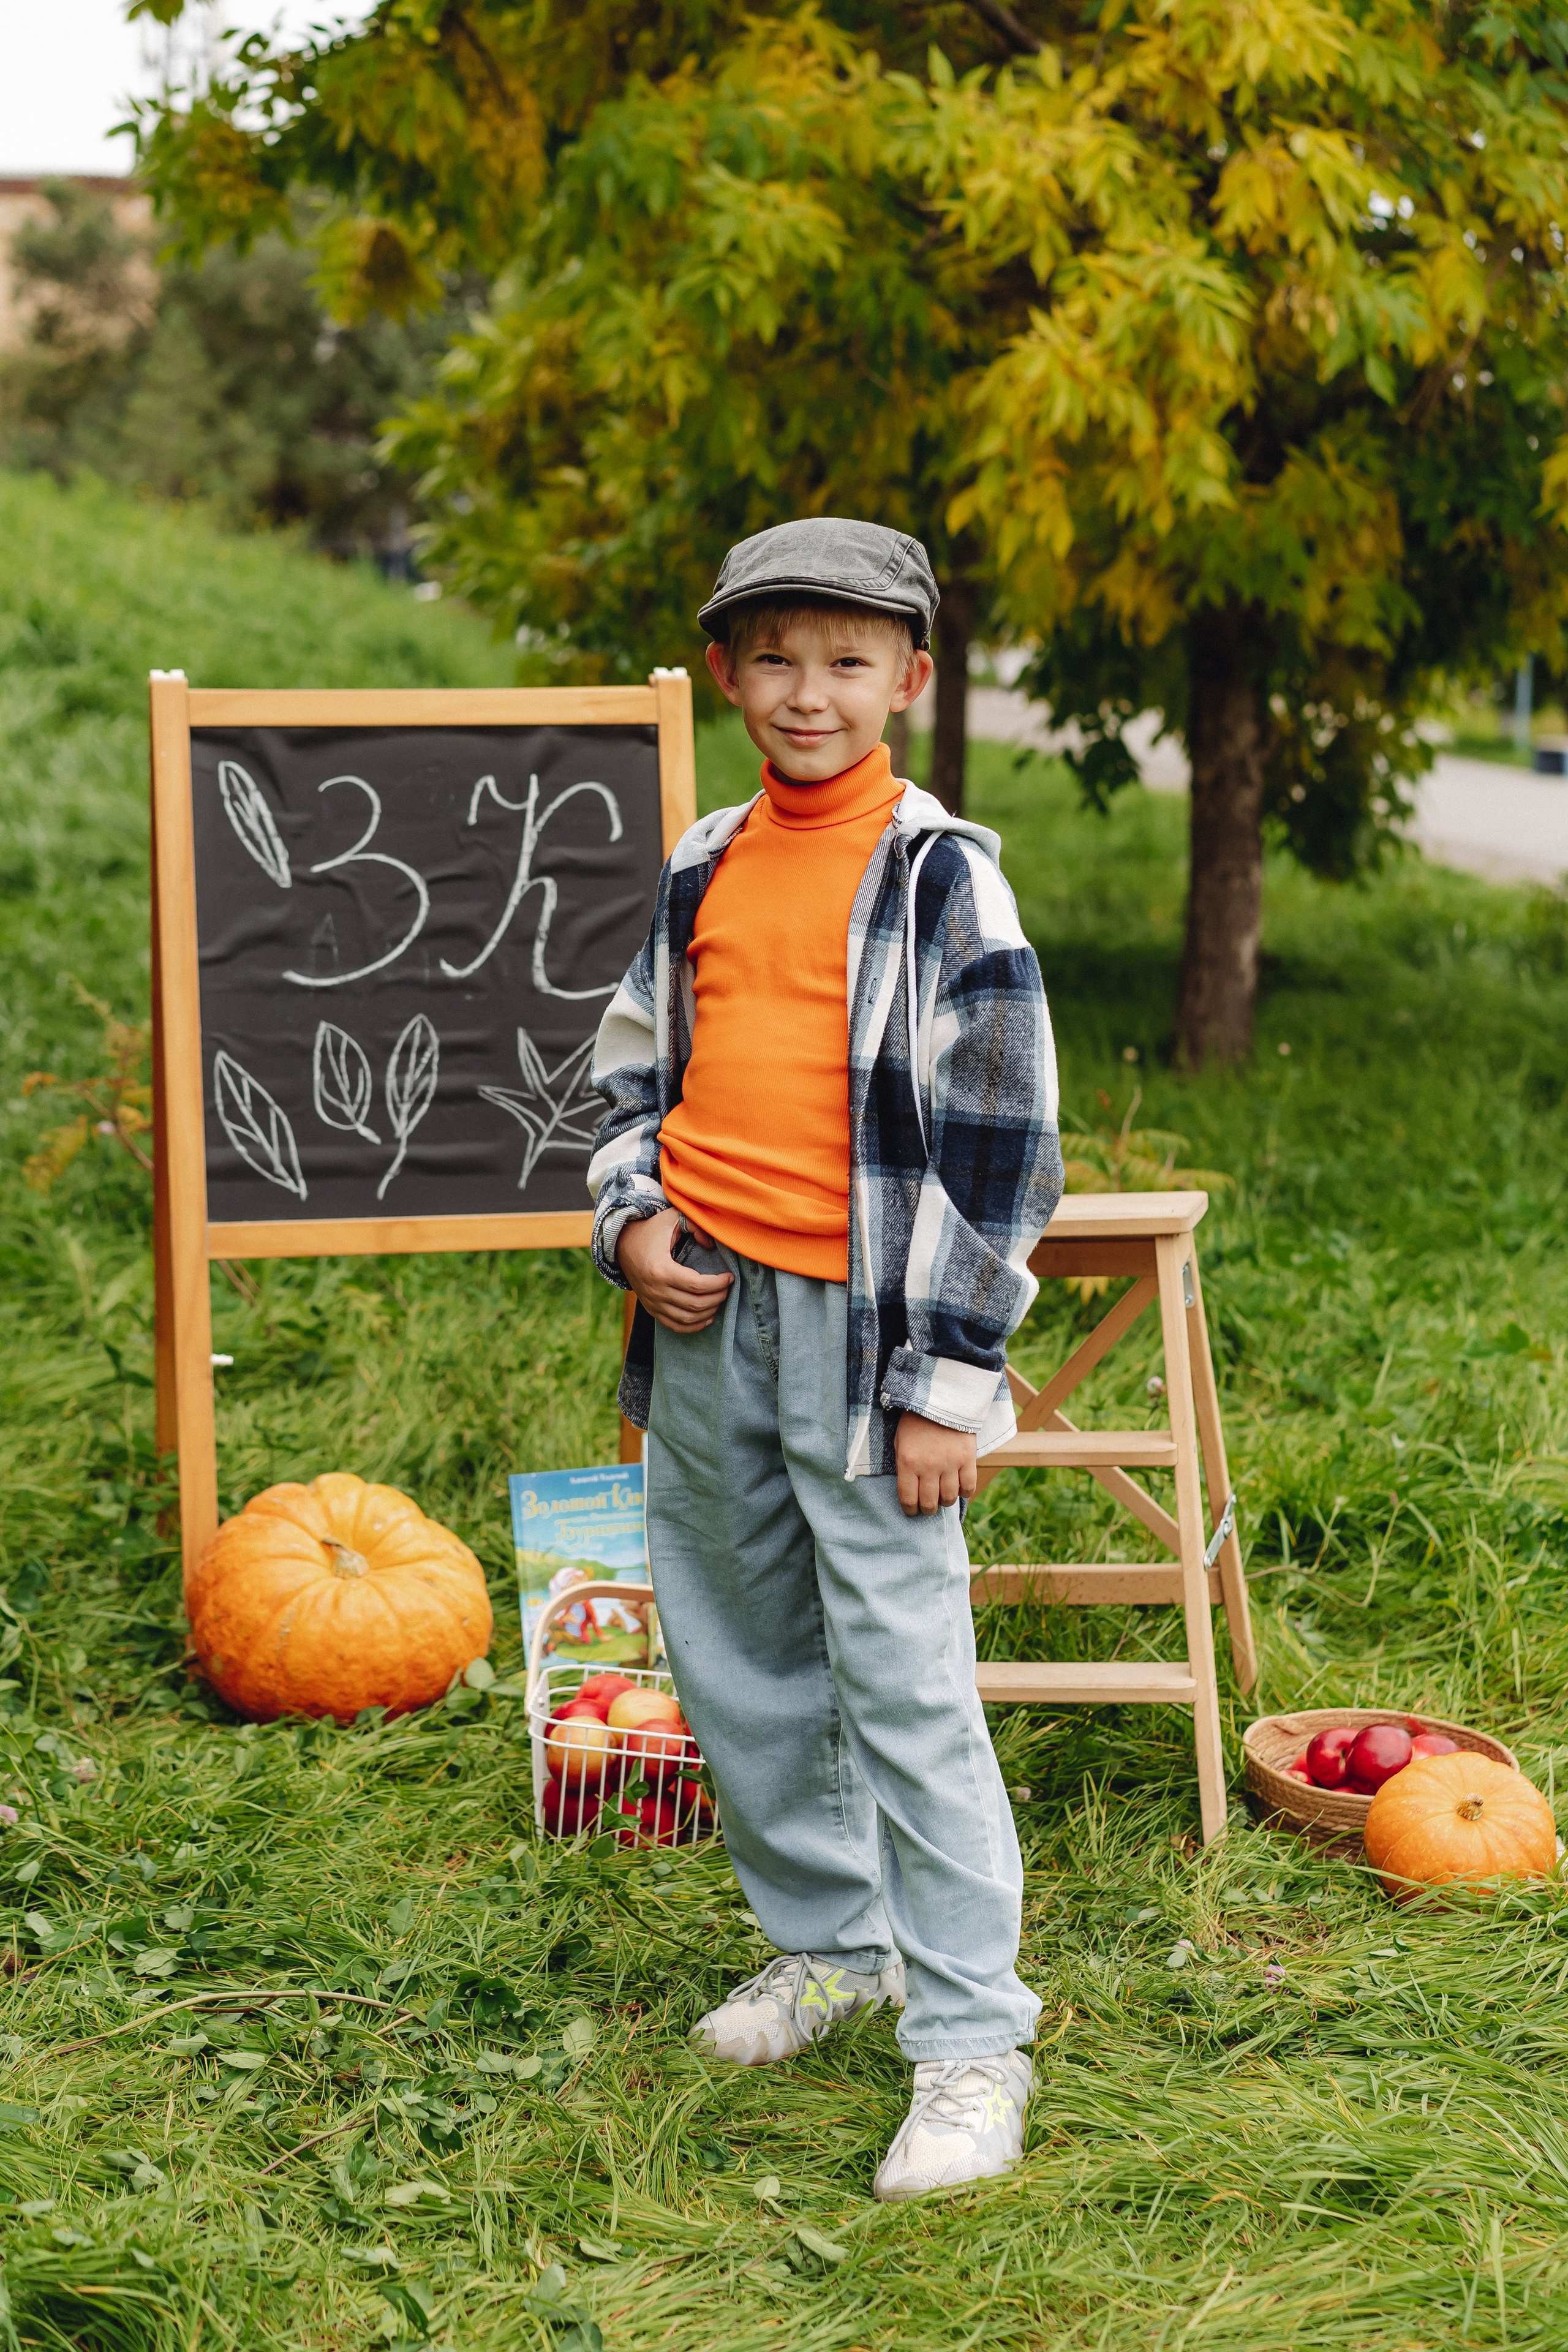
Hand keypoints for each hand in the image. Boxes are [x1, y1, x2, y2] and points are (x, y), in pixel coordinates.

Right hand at [617, 1208, 731, 1332]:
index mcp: (661, 1269)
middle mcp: (655, 1290)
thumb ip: (696, 1225)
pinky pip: (674, 1326)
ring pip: (687, 1318)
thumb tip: (712, 1245)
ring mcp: (652, 1302)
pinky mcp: (651, 1309)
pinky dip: (693, 1326)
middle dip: (718, 1297)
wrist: (621, 1245)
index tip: (730, 1277)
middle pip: (695, 1304)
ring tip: (720, 1300)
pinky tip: (707, 1318)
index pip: (697, 1285)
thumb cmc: (650, 1230)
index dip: (718, 1284)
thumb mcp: (672, 1218)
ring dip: (708, 1312)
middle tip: (727, 1288)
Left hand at [895, 1412, 977, 1516]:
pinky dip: (964, 1492)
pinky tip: (958, 1488)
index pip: (908, 1499)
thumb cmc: (915, 1422)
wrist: (940, 1397)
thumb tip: (910, 1491)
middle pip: (929, 1503)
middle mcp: (929, 1466)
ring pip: (949, 1498)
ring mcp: (950, 1463)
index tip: (912, 1510)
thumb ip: (903, 1467)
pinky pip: (969, 1486)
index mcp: (908, 1462)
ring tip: (943, 1496)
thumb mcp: (900, 1442)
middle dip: (927, 1509)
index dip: (910, 1510)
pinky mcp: (967, 1458)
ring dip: (945, 1501)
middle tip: (928, 1505)